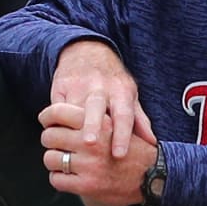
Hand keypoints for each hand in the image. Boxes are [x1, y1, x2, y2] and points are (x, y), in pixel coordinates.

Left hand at [39, 102, 157, 205]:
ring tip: (61, 159)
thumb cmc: (136, 148)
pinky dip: (58, 178)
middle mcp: (93, 142)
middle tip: (53, 140)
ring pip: (50, 158)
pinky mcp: (87, 185)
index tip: (46, 119)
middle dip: (49, 138)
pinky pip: (57, 180)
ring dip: (53, 159)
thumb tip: (67, 109)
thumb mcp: (120, 121)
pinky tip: (67, 175)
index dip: (48, 115)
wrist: (154, 174)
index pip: (59, 112)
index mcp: (101, 122)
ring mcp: (88, 165)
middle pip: (50, 135)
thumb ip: (97, 114)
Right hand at [51, 39, 155, 156]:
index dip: (122, 135)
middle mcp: (100, 87)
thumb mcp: (129, 94)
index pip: (123, 114)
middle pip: (96, 107)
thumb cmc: (112, 80)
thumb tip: (152, 143)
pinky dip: (54, 121)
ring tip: (66, 145)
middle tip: (90, 144)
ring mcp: (78, 85)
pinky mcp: (60, 86)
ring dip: (70, 126)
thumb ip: (139, 119)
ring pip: (73, 108)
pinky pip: (56, 107)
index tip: (119, 154)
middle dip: (93, 124)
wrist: (86, 51)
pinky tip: (55, 136)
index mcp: (121, 90)